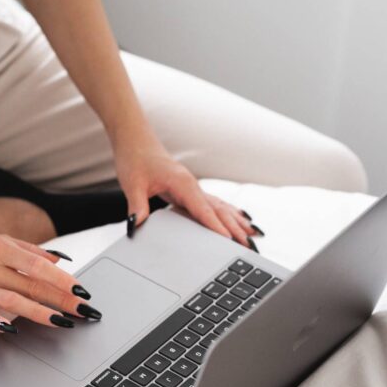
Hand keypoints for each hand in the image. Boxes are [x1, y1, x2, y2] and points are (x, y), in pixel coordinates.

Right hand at [0, 226, 95, 332]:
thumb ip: (30, 251)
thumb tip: (61, 262)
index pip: (36, 266)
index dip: (60, 279)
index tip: (81, 291)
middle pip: (29, 285)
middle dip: (59, 299)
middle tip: (82, 311)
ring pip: (10, 301)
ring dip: (38, 313)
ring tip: (61, 322)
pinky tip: (13, 329)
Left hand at [114, 134, 256, 245]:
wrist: (136, 141)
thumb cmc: (135, 158)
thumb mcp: (132, 184)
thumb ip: (136, 206)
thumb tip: (135, 225)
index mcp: (182, 182)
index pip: (203, 208)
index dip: (216, 225)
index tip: (228, 239)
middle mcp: (191, 184)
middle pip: (218, 209)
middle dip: (234, 228)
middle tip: (248, 245)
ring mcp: (193, 186)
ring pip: (220, 206)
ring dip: (236, 221)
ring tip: (253, 235)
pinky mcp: (189, 189)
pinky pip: (214, 203)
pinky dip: (228, 212)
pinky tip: (239, 218)